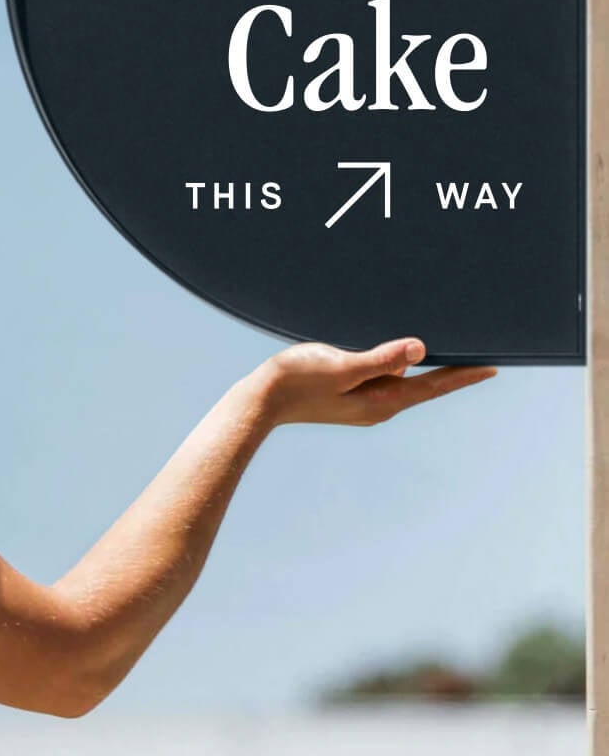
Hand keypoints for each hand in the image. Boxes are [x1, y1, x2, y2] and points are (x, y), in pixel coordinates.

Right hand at [249, 336, 497, 429]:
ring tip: (441, 351)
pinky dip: (397, 368)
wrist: (261, 402)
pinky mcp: (350, 397)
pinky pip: (384, 380)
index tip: (493, 367)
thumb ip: (380, 358)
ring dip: (422, 368)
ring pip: (403, 382)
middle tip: (479, 358)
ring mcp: (364, 404)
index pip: (434, 386)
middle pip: (424, 386)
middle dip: (451, 371)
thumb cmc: (297, 380)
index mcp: (382, 401)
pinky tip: (395, 355)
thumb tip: (419, 349)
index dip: (464, 375)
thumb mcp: (341, 365)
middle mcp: (379, 406)